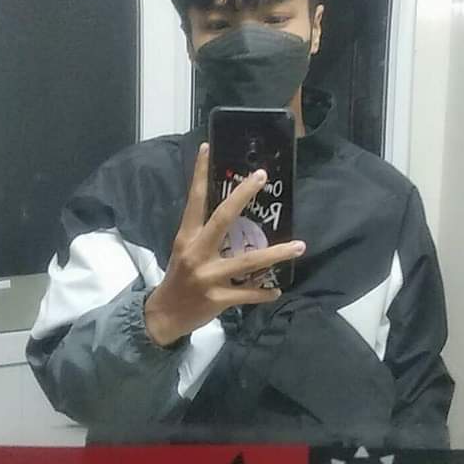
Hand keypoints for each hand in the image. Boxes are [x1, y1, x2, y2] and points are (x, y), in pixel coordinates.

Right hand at [144, 142, 304, 345]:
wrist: (164, 315)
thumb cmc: (179, 276)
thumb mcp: (185, 248)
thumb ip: (205, 232)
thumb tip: (233, 211)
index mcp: (187, 236)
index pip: (194, 200)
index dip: (198, 173)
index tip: (207, 148)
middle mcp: (197, 252)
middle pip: (222, 219)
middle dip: (242, 196)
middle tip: (262, 176)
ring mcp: (208, 276)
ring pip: (247, 262)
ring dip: (276, 253)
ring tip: (299, 246)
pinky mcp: (217, 299)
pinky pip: (247, 294)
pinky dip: (264, 292)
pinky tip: (277, 289)